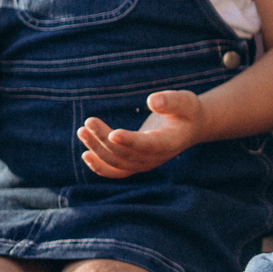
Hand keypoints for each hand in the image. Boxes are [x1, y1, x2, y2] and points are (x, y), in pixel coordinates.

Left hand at [77, 89, 205, 178]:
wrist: (189, 128)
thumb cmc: (187, 111)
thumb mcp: (186, 101)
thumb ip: (171, 101)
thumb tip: (152, 100)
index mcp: (170, 142)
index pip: (147, 145)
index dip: (130, 141)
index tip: (112, 134)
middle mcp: (155, 158)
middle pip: (125, 154)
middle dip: (104, 139)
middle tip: (89, 122)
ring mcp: (144, 164)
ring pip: (116, 162)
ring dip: (97, 149)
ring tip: (82, 131)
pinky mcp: (135, 164)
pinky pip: (116, 171)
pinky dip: (100, 166)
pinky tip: (86, 154)